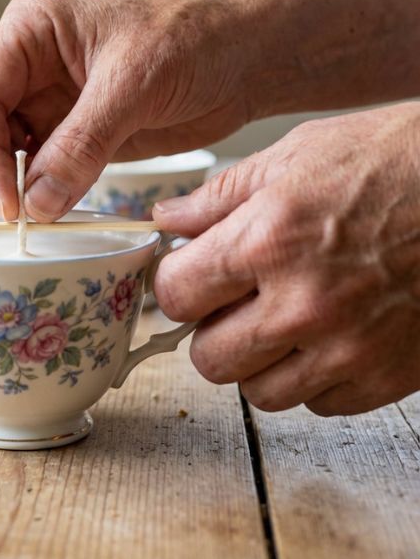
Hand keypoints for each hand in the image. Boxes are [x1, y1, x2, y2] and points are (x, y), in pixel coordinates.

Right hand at [0, 0, 251, 220]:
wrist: (241, 58)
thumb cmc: (193, 42)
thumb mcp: (134, 85)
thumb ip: (81, 145)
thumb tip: (35, 206)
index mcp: (28, 30)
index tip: (9, 201)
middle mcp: (23, 63)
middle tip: (13, 209)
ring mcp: (41, 99)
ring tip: (32, 211)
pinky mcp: (64, 132)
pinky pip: (26, 166)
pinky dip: (29, 191)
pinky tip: (49, 206)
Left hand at [153, 103, 419, 415]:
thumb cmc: (389, 161)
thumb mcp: (292, 156)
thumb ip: (218, 196)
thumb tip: (168, 219)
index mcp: (268, 240)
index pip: (175, 295)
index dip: (175, 284)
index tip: (188, 276)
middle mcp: (303, 303)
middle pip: (208, 357)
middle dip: (210, 329)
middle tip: (231, 302)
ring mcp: (348, 347)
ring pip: (259, 392)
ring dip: (258, 360)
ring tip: (279, 319)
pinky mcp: (387, 375)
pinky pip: (318, 402)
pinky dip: (311, 376)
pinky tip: (324, 334)